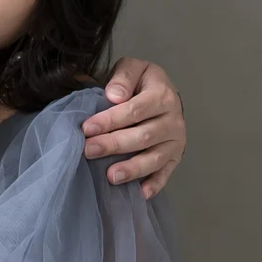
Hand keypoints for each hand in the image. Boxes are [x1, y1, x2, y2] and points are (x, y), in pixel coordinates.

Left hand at [82, 57, 185, 197]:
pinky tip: (140, 194)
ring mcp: (175, 141)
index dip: (109, 120)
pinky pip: (166, 173)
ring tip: (111, 176)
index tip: (86, 128)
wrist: (163, 93)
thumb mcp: (133, 68)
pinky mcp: (175, 157)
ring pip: (154, 158)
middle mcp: (173, 120)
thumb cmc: (141, 83)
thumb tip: (114, 96)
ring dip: (132, 169)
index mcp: (161, 95)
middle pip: (142, 136)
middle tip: (88, 151)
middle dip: (113, 145)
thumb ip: (123, 77)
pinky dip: (155, 184)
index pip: (134, 110)